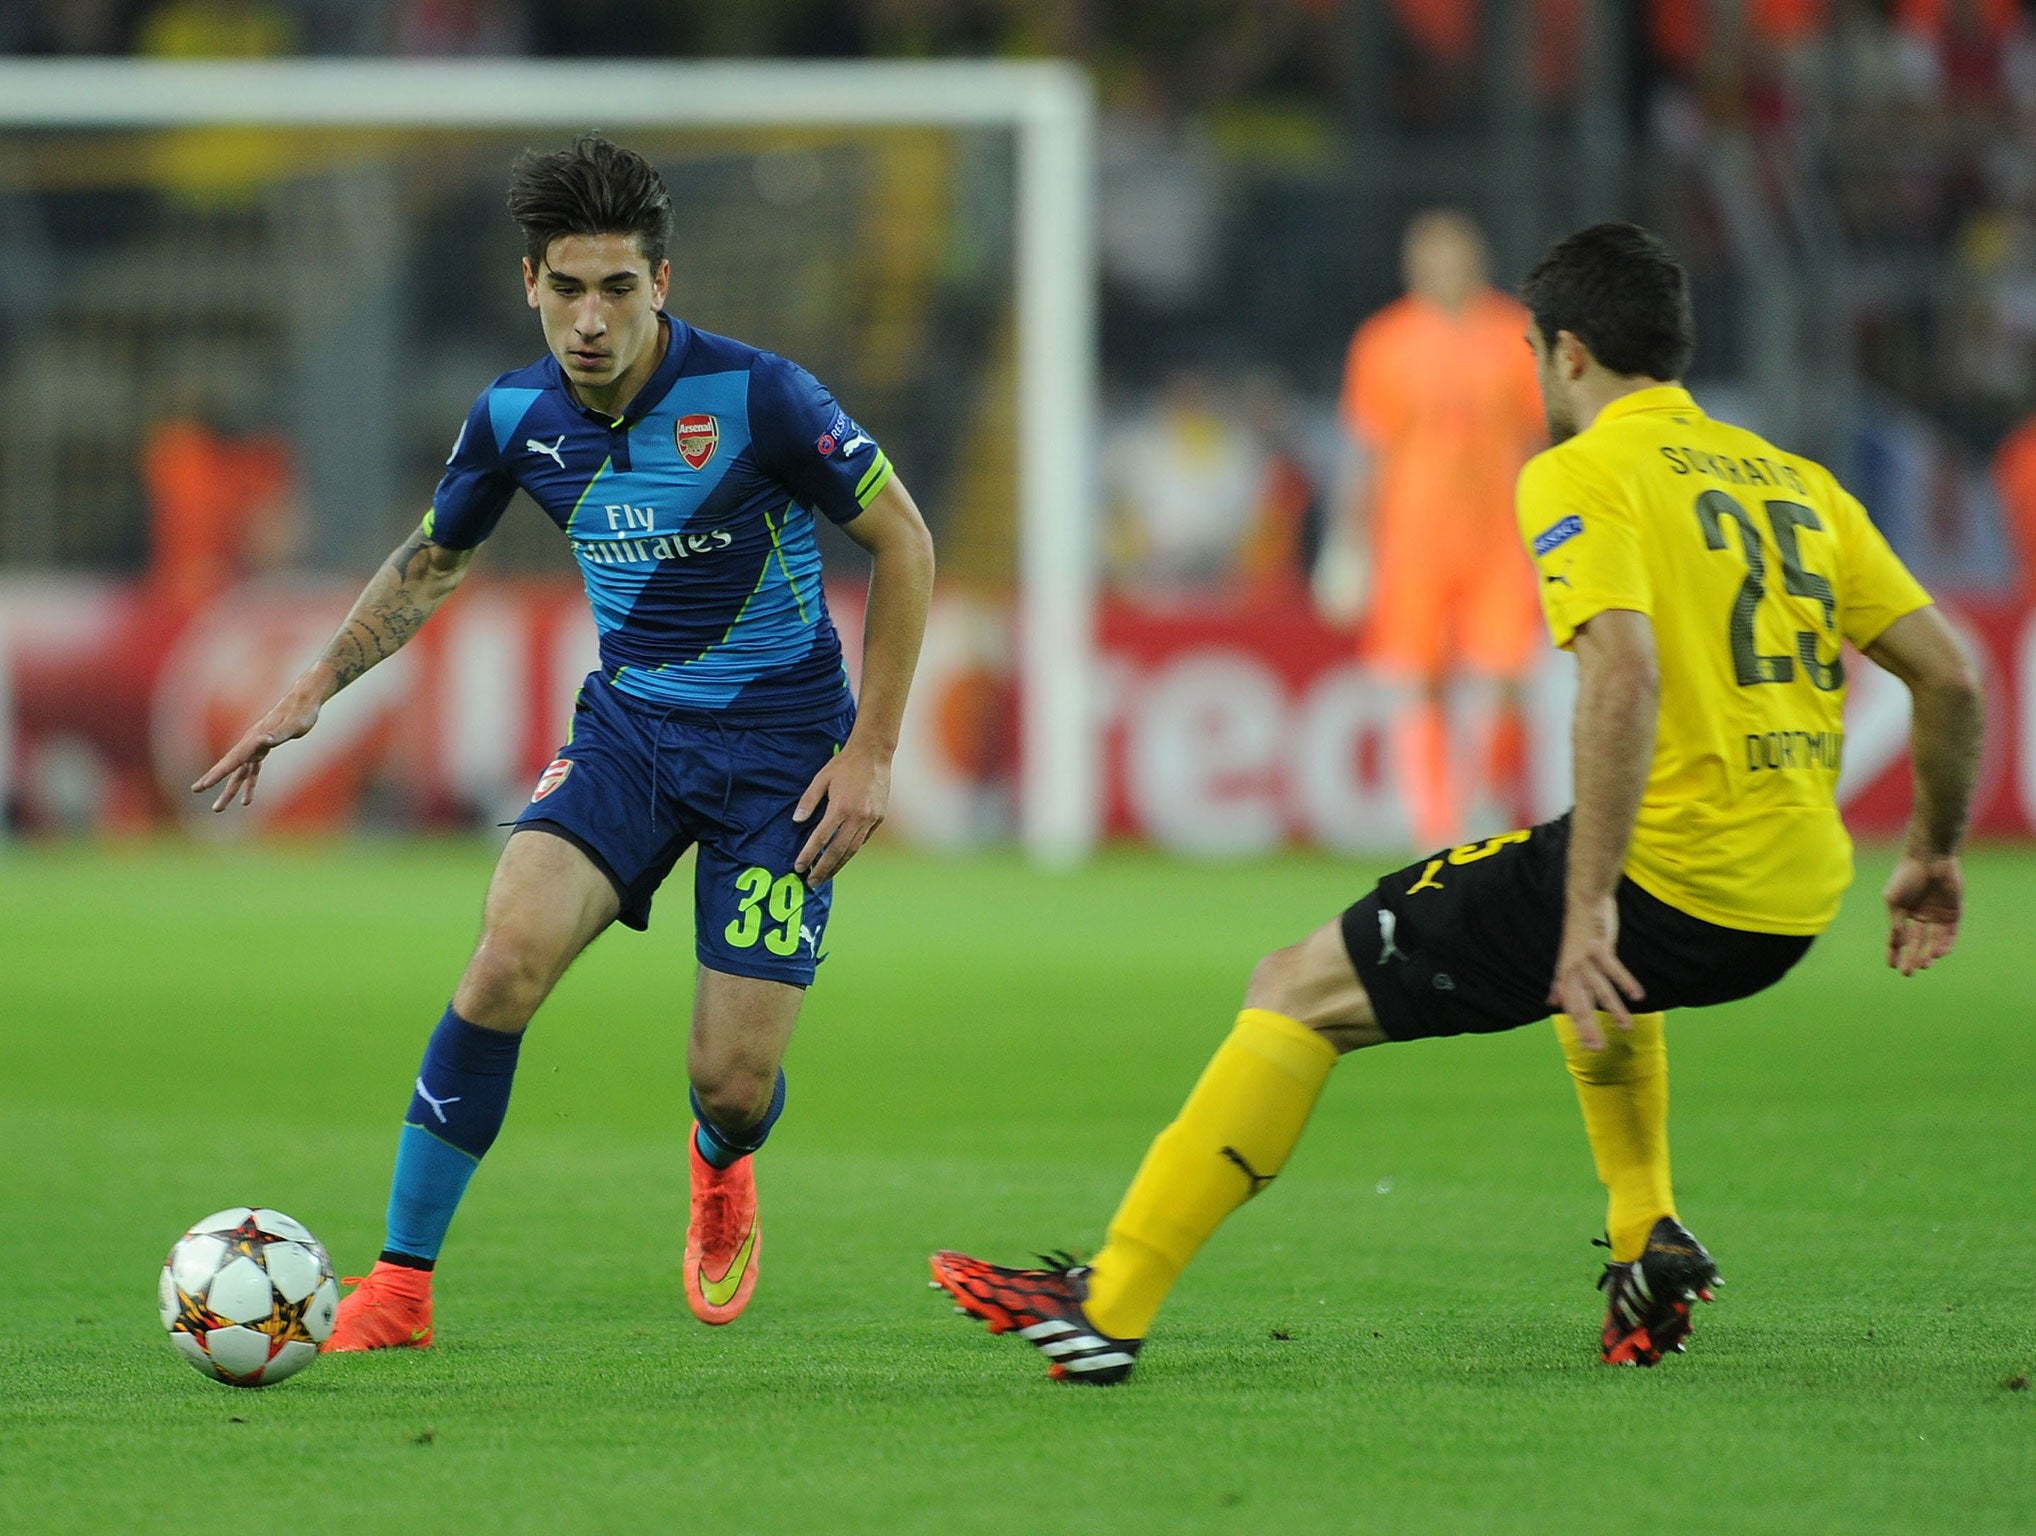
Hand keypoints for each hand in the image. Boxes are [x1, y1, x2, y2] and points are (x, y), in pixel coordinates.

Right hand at [190, 682, 323, 812]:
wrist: (304, 701)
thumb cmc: (301, 714)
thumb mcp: (293, 726)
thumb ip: (277, 734)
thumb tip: (262, 741)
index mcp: (255, 739)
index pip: (233, 760)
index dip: (218, 773)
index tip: (204, 784)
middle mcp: (252, 743)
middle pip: (230, 766)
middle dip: (213, 779)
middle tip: (196, 789)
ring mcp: (256, 747)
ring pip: (239, 773)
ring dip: (230, 790)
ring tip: (218, 808)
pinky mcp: (264, 749)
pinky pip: (253, 770)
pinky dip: (249, 784)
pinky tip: (246, 800)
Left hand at [792, 738, 890, 884]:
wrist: (874, 754)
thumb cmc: (844, 765)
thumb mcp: (821, 779)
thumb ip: (808, 801)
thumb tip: (796, 821)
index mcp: (840, 807)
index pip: (820, 839)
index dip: (808, 855)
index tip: (799, 867)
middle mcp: (857, 817)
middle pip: (838, 851)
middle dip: (824, 869)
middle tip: (812, 882)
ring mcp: (870, 819)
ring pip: (853, 850)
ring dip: (838, 865)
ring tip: (826, 875)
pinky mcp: (879, 818)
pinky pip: (863, 839)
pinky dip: (852, 850)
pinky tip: (842, 857)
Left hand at [1547, 895, 1644, 1047]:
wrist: (1584, 899)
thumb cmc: (1578, 933)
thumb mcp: (1567, 960)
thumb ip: (1561, 983)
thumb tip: (1552, 1002)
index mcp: (1565, 973)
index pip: (1571, 1004)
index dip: (1578, 1025)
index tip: (1587, 1047)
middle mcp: (1572, 968)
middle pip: (1580, 1002)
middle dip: (1588, 1026)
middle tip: (1598, 1049)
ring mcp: (1584, 957)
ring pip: (1599, 989)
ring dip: (1613, 1009)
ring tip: (1626, 1028)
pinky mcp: (1598, 945)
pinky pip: (1613, 968)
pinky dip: (1625, 982)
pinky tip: (1637, 996)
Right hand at [1883, 852, 1961, 975]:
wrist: (1929, 858)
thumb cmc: (1906, 876)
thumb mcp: (1894, 902)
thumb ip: (1896, 923)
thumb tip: (1898, 944)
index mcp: (1903, 913)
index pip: (1898, 938)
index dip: (1894, 952)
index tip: (1891, 966)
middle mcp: (1921, 917)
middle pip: (1916, 943)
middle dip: (1912, 958)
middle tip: (1908, 973)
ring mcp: (1938, 916)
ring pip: (1933, 941)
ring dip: (1928, 954)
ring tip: (1923, 964)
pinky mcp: (1954, 913)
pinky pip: (1950, 934)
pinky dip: (1945, 944)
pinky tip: (1937, 952)